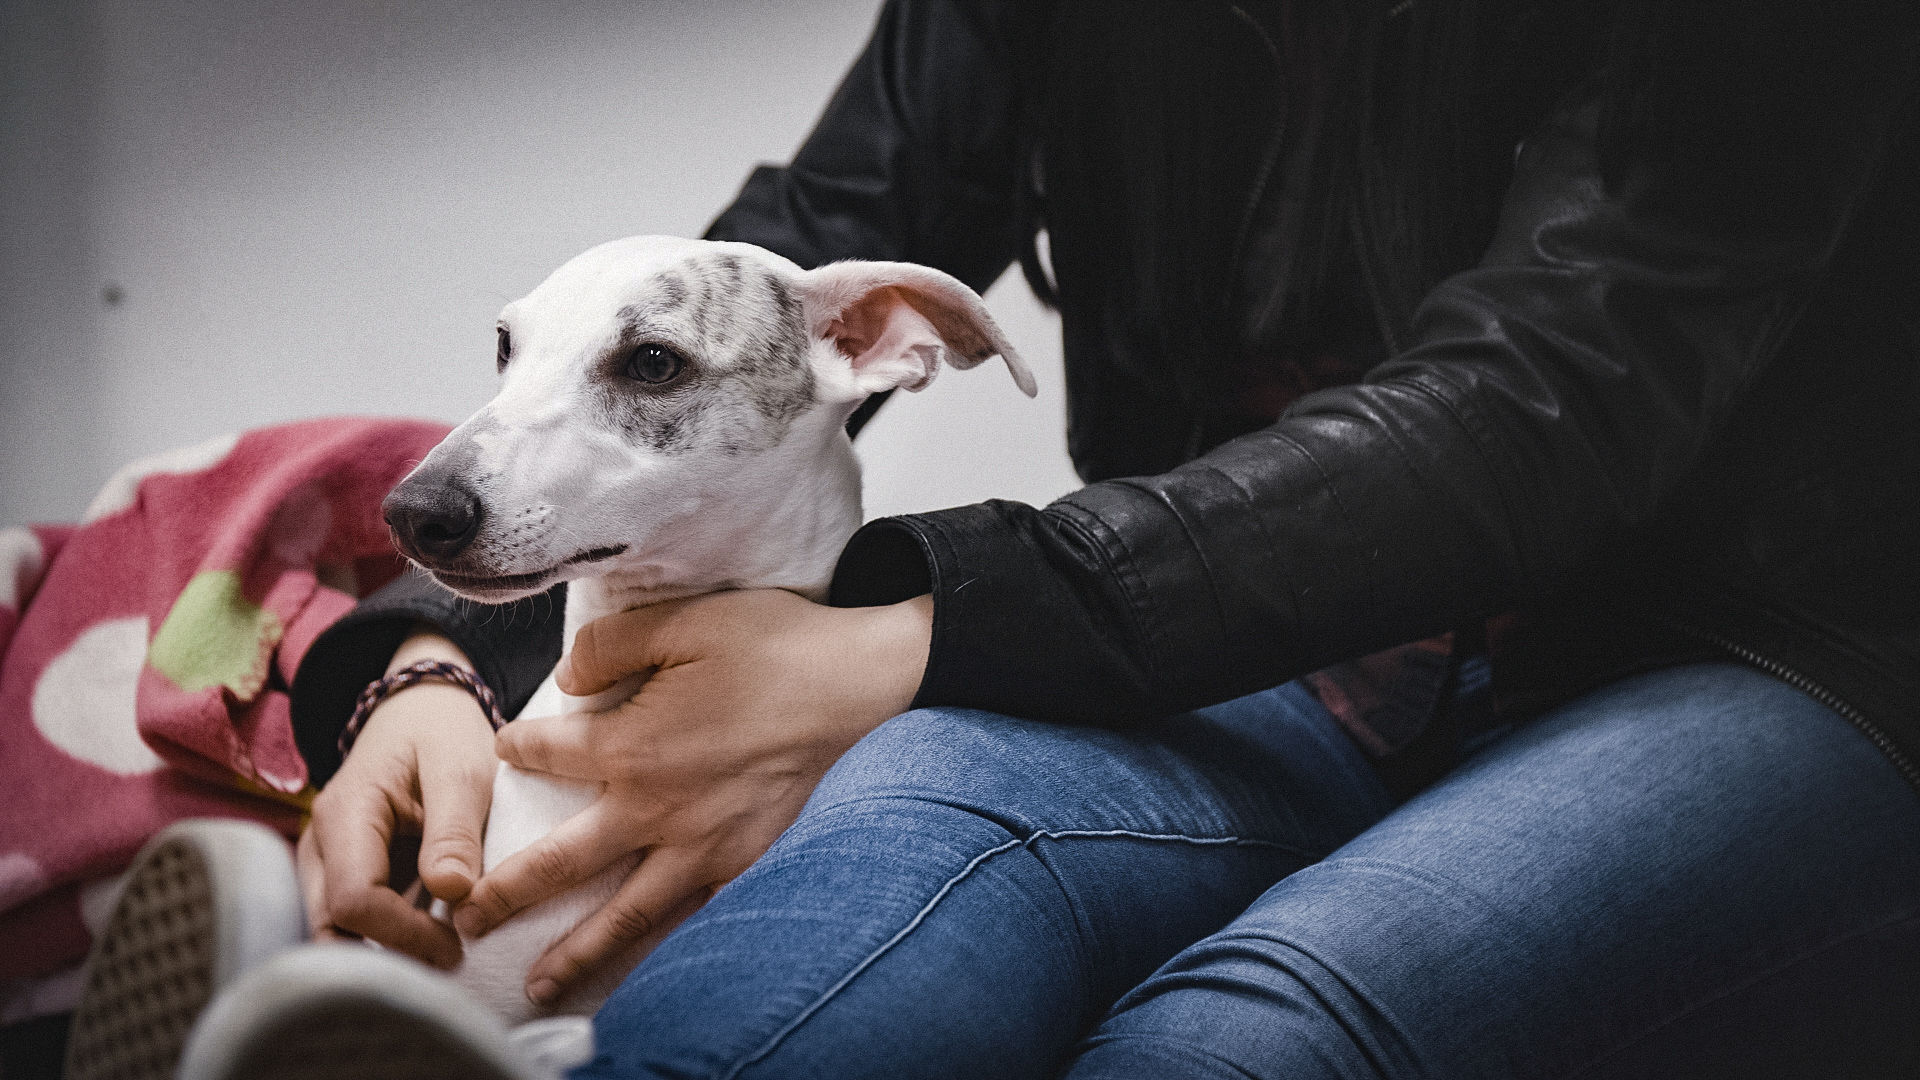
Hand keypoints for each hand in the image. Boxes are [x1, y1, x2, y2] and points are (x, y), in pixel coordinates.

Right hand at [297, 630, 496, 967]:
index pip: (354, 901)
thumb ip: (455, 830)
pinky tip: (429, 941)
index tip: (455, 946)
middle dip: (384, 958)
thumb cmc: (442, 734)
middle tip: (448, 963)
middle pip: (330, 928)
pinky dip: (385, 939)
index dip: (402, 935)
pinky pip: (350, 921)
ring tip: (442, 956)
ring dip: (383, 953)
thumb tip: (451, 892)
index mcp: (345, 815)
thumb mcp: (462, 769)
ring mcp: (325, 862)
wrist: (420, 709)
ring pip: (334, 931)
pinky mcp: (343, 873)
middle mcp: (321, 845)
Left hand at [452, 589, 931, 1006]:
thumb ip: (613, 643)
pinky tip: (649, 967)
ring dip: (578, 952)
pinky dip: (666, 950)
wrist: (867, 687)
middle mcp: (659, 811)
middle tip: (467, 917)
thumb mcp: (688, 620)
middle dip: (507, 892)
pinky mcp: (751, 862)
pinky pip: (697, 918)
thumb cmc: (780, 647)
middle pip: (562, 864)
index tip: (504, 749)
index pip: (548, 755)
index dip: (517, 749)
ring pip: (627, 914)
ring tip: (540, 985)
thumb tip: (570, 677)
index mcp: (634, 747)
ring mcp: (707, 847)